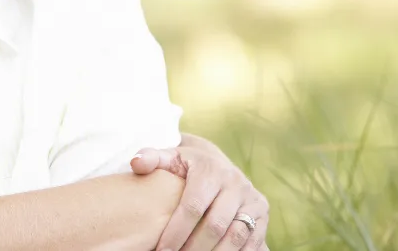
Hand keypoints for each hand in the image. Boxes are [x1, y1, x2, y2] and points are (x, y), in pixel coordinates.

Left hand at [131, 144, 268, 250]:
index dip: (176, 232)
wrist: (214, 161)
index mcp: (210, 171)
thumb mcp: (168, 156)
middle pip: (215, 225)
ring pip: (236, 236)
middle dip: (193, 248)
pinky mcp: (262, 213)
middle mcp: (235, 183)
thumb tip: (136, 163)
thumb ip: (150, 158)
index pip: (193, 207)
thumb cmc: (183, 164)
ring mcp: (252, 199)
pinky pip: (252, 241)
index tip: (161, 250)